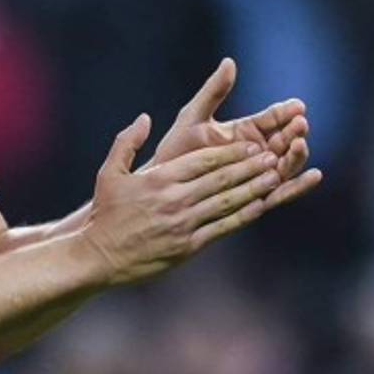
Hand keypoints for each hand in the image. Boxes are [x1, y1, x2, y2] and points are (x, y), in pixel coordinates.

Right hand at [81, 114, 281, 286]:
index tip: (251, 144)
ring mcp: (184, 224)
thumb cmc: (105, 212)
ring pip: (227, 202)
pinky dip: (243, 216)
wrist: (100, 255)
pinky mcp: (188, 246)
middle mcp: (175, 199)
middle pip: (221, 179)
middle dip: (249, 166)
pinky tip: (259, 206)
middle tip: (272, 155)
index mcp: (159, 178)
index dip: (231, 152)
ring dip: (253, 188)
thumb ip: (127, 142)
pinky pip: (222, 228)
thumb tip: (145, 118)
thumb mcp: (109, 172)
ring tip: (274, 177)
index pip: (203, 160)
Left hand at [147, 58, 321, 210]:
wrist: (163, 185)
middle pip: (284, 140)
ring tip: (301, 145)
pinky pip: (281, 192)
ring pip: (287, 164)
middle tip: (301, 124)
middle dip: (295, 132)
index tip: (298, 106)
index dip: (285, 112)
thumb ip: (213, 91)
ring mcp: (258, 175)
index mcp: (245, 131)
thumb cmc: (176, 149)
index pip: (272, 118)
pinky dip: (299, 186)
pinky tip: (315, 177)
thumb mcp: (194, 116)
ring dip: (297, 155)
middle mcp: (256, 152)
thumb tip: (229, 62)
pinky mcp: (256, 197)